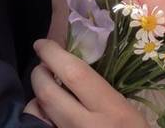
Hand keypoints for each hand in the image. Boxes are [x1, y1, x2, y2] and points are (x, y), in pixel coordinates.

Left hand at [29, 39, 146, 127]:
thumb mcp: (126, 111)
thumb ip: (100, 93)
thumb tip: (68, 70)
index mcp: (111, 110)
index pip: (74, 74)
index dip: (53, 54)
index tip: (42, 44)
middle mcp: (87, 126)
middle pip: (48, 92)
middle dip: (38, 74)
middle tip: (42, 65)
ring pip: (39, 112)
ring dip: (37, 96)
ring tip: (45, 88)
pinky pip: (42, 127)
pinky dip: (40, 116)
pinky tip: (46, 113)